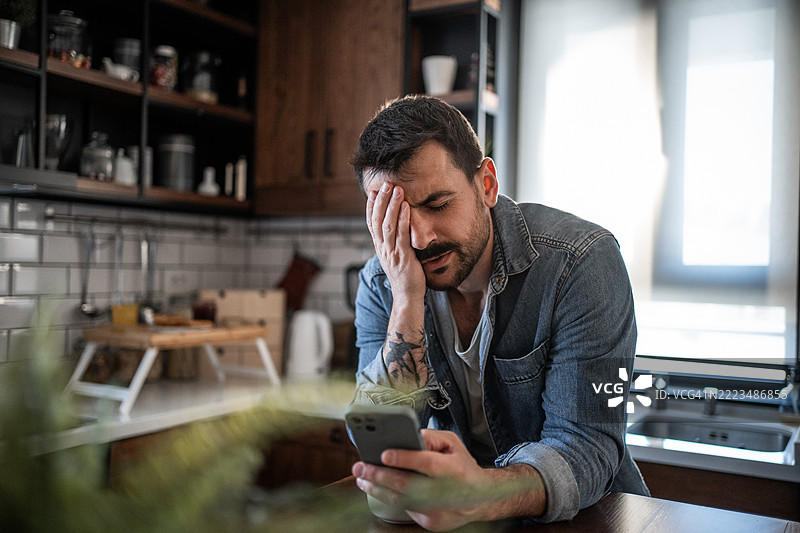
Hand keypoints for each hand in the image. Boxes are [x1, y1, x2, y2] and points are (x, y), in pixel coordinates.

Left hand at [353, 430, 507, 530]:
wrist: (480, 498)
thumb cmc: (463, 467)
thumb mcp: (453, 444)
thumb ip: (431, 437)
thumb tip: (409, 434)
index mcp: (454, 469)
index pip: (427, 464)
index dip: (405, 459)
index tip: (384, 454)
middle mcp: (446, 492)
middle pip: (407, 485)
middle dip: (379, 475)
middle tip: (360, 467)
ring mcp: (438, 511)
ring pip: (401, 501)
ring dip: (376, 489)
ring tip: (362, 477)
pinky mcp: (430, 522)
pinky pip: (404, 509)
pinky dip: (388, 497)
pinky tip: (376, 488)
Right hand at [366, 182, 425, 303]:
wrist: (407, 296)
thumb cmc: (404, 274)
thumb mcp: (394, 255)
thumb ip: (392, 240)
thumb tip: (394, 224)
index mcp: (379, 247)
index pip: (371, 223)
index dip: (371, 206)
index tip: (374, 190)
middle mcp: (382, 248)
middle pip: (377, 220)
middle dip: (382, 200)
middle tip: (386, 183)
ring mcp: (391, 253)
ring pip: (388, 226)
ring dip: (392, 206)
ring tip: (397, 190)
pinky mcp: (403, 258)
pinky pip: (402, 236)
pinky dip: (404, 220)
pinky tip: (407, 207)